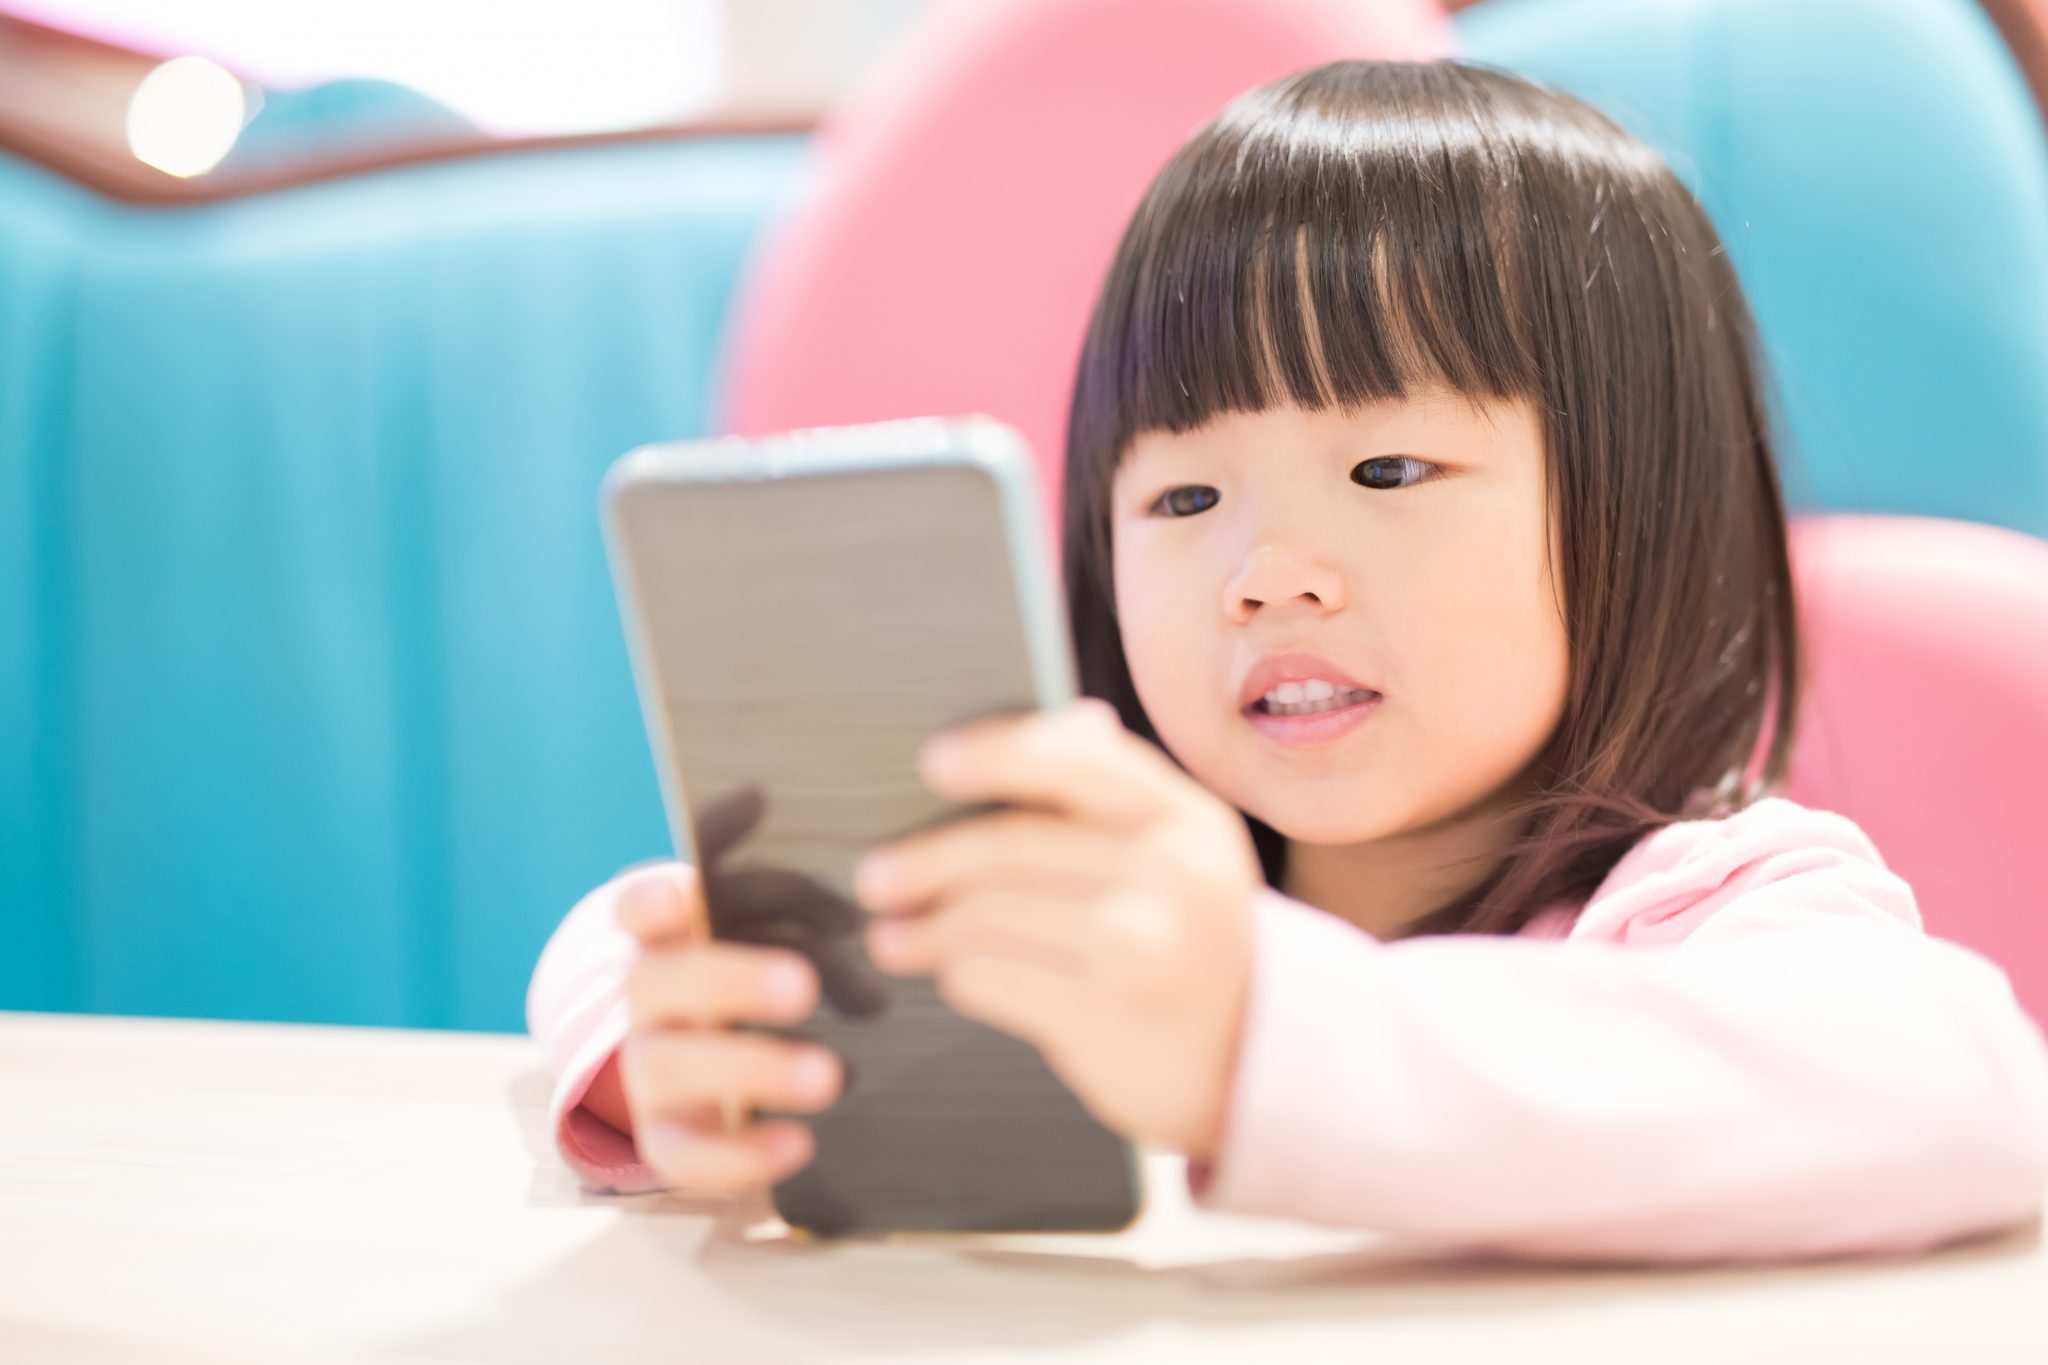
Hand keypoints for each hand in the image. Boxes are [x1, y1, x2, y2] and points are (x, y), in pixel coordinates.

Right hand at [609, 861, 844, 1194]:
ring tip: (830, 1075)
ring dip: (750, 1066)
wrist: (696, 1069)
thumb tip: (755, 793)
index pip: (637, 909)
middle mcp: (643, 1000)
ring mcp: (646, 1070)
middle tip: (802, 988)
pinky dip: (739, 1154)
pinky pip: (686, 1154)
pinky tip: (799, 1143)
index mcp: (663, 937)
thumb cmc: (729, 967)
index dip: (649, 902)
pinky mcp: (666, 1137)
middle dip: (729, 982)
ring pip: (669, 1066)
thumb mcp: (741, 911)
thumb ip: (746, 861)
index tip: (676, 895)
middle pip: (660, 983)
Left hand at [854, 697, 1261, 1158]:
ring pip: (990, 917)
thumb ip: (1121, 784)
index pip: (1078, 763)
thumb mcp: (1185, 851)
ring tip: (892, 935)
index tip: (932, 763)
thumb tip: (1067, 718)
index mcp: (1185, 818)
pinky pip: (993, 980)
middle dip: (928, 861)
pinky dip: (959, 976)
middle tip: (877, 877)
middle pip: (1013, 847)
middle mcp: (1169, 875)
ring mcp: (1138, 949)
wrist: (1257, 1053)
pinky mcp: (1103, 1019)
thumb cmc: (1196, 937)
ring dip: (926, 928)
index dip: (995, 755)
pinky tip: (951, 974)